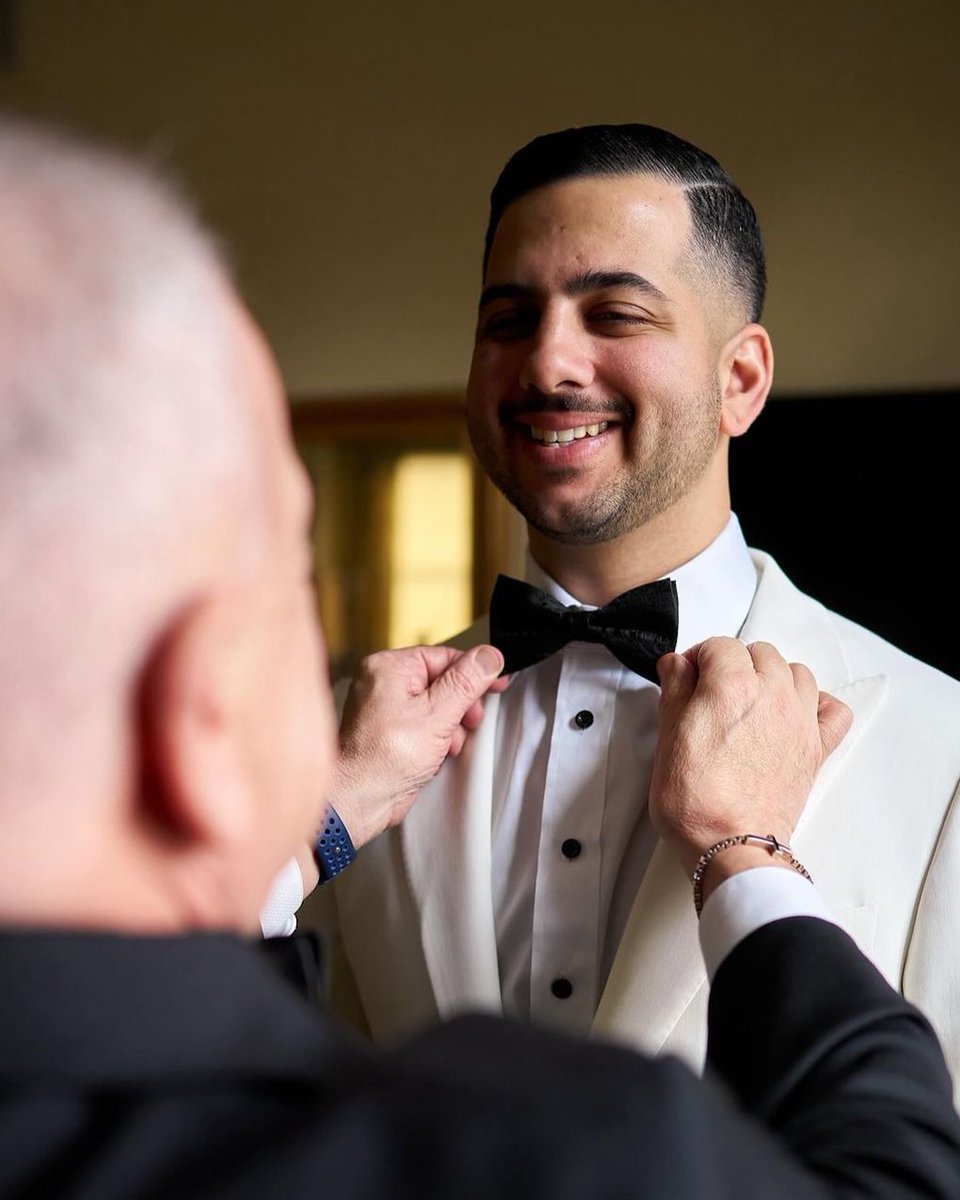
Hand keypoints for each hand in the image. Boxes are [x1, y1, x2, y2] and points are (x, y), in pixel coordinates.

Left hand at [328, 643, 506, 849]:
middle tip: (468, 721)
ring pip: (437, 706)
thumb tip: (488, 656)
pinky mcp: (390, 732)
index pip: (444, 656)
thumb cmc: (383, 759)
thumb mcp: (437, 715)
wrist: (358, 801)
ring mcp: (385, 708)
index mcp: (388, 667)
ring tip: (445, 744)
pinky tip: (436, 753)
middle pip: (442, 681)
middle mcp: (382, 683)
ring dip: (450, 727)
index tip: (497, 683)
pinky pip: (425, 724)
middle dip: (460, 706)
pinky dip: (436, 738)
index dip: (474, 672)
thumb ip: (466, 682)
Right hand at [649, 637, 851, 876]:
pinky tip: (796, 714)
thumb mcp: (667, 738)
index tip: (688, 677)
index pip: (718, 646)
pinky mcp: (816, 748)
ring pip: (797, 672)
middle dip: (735, 663)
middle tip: (713, 691)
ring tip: (752, 699)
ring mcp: (800, 720)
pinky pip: (833, 709)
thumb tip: (677, 665)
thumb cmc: (697, 801)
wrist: (731, 844)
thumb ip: (675, 690)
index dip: (698, 658)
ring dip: (773, 676)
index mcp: (732, 686)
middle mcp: (772, 695)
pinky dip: (818, 704)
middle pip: (759, 652)